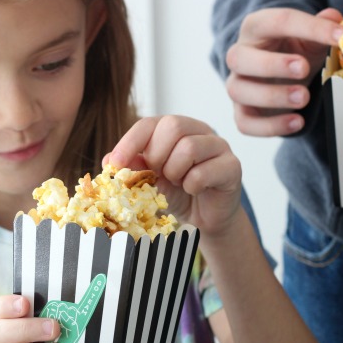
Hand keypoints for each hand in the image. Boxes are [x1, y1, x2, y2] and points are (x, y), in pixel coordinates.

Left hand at [106, 115, 241, 236]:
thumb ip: (132, 167)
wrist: (204, 219)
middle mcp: (199, 130)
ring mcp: (219, 145)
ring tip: (178, 183)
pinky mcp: (232, 166)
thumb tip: (109, 160)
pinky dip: (192, 185)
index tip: (115, 165)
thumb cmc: (178, 194)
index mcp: (175, 128)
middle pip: (173, 126)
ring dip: (175, 172)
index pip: (149, 123)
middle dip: (158, 156)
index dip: (130, 142)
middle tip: (159, 176)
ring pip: (190, 147)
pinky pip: (205, 171)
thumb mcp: (149, 180)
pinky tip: (193, 190)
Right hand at [225, 7, 342, 136]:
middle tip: (303, 69)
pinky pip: (246, 123)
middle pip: (239, 58)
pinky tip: (297, 122)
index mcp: (257, 27)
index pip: (277, 21)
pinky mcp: (241, 114)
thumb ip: (322, 27)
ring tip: (303, 98)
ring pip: (238, 91)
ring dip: (271, 96)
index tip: (339, 37)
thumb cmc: (295, 53)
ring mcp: (237, 86)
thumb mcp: (310, 38)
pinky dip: (271, 126)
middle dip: (271, 64)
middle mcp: (239, 56)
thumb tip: (335, 18)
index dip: (310, 28)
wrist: (283, 80)